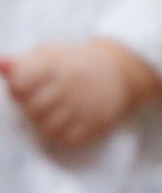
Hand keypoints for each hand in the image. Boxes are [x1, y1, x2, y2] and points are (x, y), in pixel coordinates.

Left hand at [0, 39, 161, 150]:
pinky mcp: (97, 121)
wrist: (119, 72)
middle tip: (39, 102)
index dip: (18, 88)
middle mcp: (72, 83)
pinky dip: (60, 134)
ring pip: (47, 127)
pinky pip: (68, 139)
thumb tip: (1, 64)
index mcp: (57, 63)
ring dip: (43, 123)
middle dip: (30, 107)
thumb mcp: (50, 54)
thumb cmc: (74, 63)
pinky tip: (63, 123)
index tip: (25, 86)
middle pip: (32, 108)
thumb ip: (22, 62)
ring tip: (50, 113)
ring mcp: (86, 104)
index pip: (21, 83)